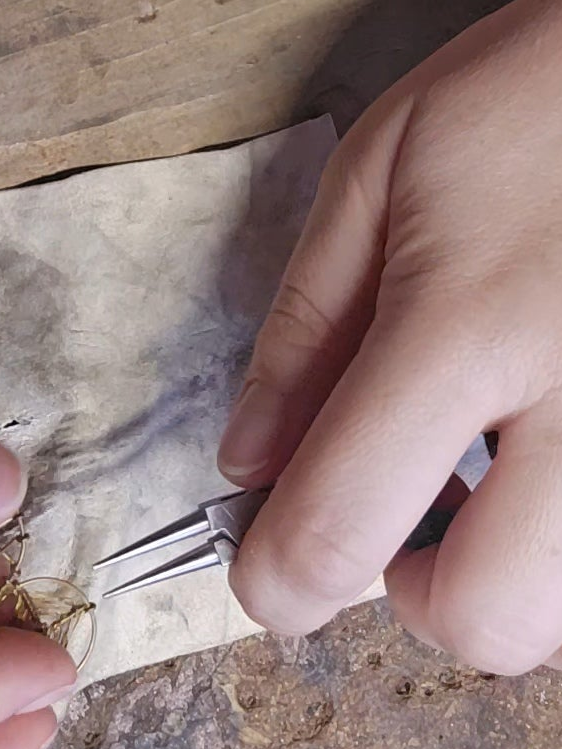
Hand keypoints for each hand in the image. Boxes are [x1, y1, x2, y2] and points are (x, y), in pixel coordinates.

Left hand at [218, 0, 561, 674]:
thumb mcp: (377, 181)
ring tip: (478, 482)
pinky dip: (547, 537)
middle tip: (396, 522)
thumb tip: (249, 463)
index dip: (278, 583)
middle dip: (414, 597)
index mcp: (472, 326)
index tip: (266, 581)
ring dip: (493, 578)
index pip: (340, 523)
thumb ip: (303, 333)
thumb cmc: (530, 97)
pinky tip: (534, 457)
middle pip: (489, 618)